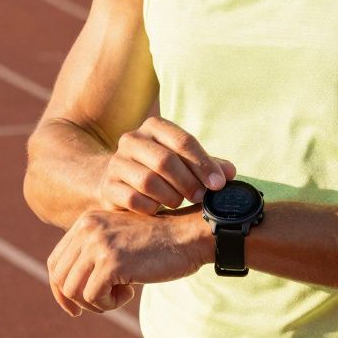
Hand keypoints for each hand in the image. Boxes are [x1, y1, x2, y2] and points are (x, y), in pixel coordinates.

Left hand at [46, 207, 209, 315]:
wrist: (189, 236)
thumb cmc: (158, 244)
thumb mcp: (119, 242)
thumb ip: (93, 257)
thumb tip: (67, 294)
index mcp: (86, 222)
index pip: (55, 261)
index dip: (60, 289)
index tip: (75, 307)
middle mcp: (87, 229)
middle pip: (60, 278)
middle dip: (79, 300)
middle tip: (106, 302)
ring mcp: (98, 244)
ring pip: (73, 290)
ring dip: (96, 302)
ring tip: (120, 295)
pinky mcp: (111, 262)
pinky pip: (93, 297)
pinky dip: (109, 304)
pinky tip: (130, 293)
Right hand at [97, 116, 236, 214]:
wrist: (118, 180)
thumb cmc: (161, 170)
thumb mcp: (185, 162)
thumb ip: (208, 165)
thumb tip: (230, 172)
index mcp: (154, 127)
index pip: (182, 141)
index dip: (203, 164)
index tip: (218, 184)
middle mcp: (132, 140)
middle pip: (165, 161)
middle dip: (188, 182)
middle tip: (200, 197)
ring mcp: (116, 162)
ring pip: (148, 181)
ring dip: (170, 196)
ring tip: (178, 202)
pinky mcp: (107, 186)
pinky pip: (133, 200)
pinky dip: (151, 207)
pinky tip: (157, 210)